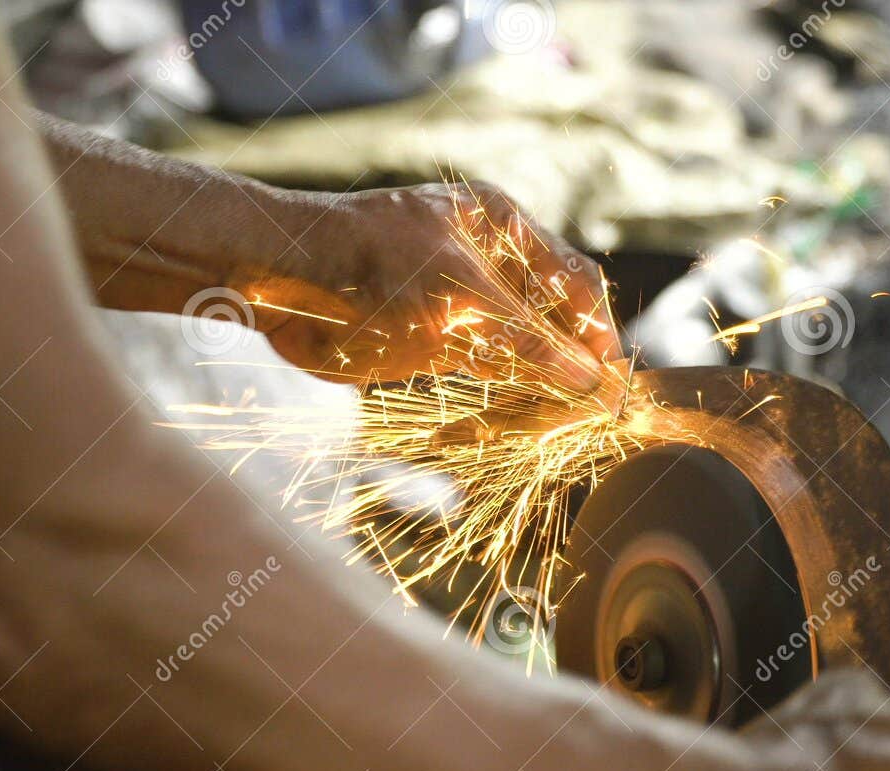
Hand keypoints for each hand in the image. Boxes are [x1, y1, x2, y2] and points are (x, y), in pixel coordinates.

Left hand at [244, 182, 620, 387]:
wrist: (277, 282)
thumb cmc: (370, 265)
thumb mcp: (462, 299)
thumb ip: (531, 341)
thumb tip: (593, 380)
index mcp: (503, 226)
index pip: (575, 281)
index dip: (598, 331)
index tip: (612, 382)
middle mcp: (489, 262)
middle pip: (555, 319)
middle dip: (573, 364)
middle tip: (592, 412)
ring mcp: (463, 304)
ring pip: (524, 351)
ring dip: (543, 386)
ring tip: (561, 424)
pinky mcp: (435, 343)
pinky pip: (487, 374)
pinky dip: (505, 399)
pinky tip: (520, 423)